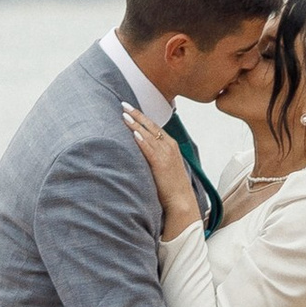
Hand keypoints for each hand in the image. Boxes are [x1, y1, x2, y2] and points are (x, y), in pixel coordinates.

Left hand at [124, 105, 202, 239]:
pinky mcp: (161, 163)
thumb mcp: (165, 166)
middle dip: (137, 114)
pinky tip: (133, 133)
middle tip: (124, 104)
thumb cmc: (171, 186)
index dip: (142, 117)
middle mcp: (169, 146)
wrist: (181, 201)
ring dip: (135, 124)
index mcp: (171, 145)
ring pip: (148, 134)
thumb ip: (154, 156)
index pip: (154, 127)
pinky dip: (141, 140)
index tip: (130, 109)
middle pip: (150, 126)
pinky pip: (149, 149)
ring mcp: (166, 154)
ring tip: (124, 114)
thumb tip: (139, 150)